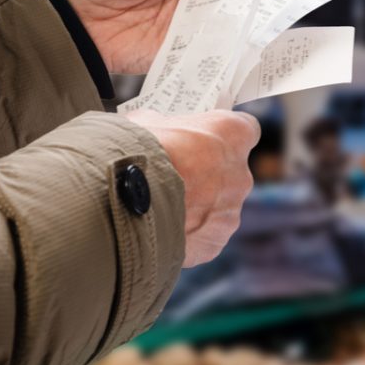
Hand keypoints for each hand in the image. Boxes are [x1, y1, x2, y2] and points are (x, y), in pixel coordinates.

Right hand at [124, 108, 259, 266]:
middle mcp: (240, 174)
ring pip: (217, 208)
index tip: (206, 140)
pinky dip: (186, 234)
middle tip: (175, 176)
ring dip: (196, 207)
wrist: (120, 200)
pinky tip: (161, 228)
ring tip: (162, 206)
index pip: (244, 129)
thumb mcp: (147, 123)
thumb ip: (167, 127)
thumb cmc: (136, 152)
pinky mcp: (214, 242)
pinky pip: (203, 236)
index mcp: (232, 135)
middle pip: (230, 173)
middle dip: (206, 175)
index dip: (223, 136)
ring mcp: (230, 212)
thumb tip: (157, 131)